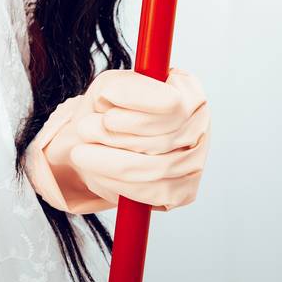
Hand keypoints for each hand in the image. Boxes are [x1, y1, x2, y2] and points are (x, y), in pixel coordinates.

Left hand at [24, 67, 209, 212]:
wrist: (96, 143)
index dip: (136, 115)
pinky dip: (119, 185)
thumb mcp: (109, 87)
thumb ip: (122, 88)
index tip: (107, 117)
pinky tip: (98, 173)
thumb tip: (119, 95)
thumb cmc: (109, 110)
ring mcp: (196, 160)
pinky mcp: (185, 191)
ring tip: (82, 153)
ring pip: (156, 168)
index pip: (172, 104)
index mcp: (188, 91)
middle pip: (163, 140)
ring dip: (111, 162)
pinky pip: (153, 193)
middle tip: (85, 132)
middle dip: (115, 139)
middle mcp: (199, 125)